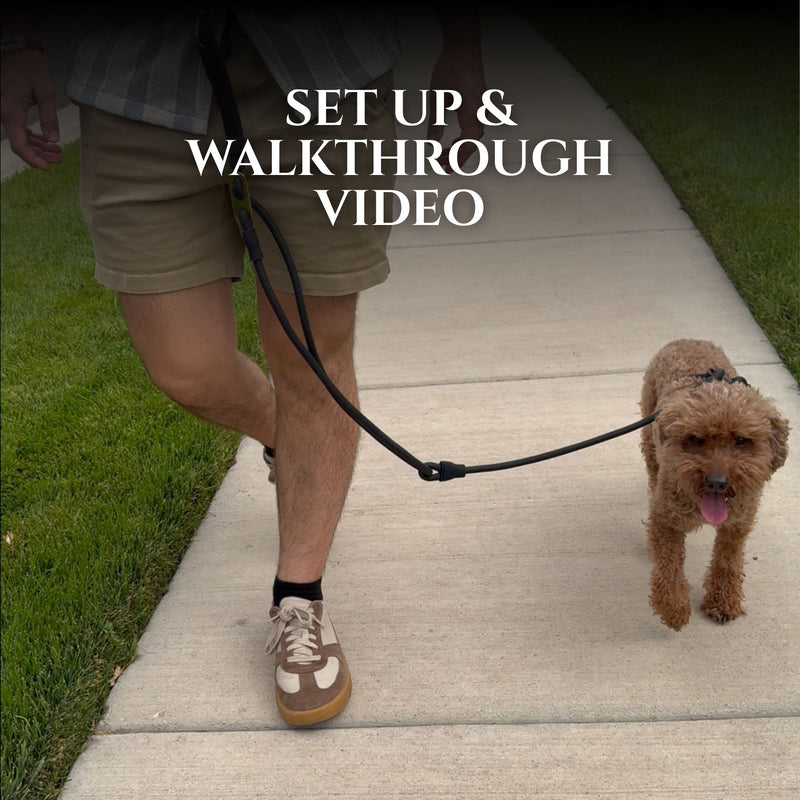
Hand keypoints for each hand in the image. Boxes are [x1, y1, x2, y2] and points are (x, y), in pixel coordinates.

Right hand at [1, 47, 60, 169]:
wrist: (18, 49)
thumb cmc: (31, 67)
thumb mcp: (45, 92)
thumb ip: (49, 117)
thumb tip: (53, 139)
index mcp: (10, 111)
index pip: (19, 144)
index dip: (32, 159)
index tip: (47, 167)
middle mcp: (4, 113)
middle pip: (20, 143)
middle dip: (40, 154)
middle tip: (59, 158)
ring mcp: (5, 111)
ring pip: (20, 137)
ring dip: (38, 147)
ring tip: (57, 152)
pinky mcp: (10, 109)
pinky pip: (19, 128)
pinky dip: (33, 137)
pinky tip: (47, 141)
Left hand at [428, 10, 486, 171]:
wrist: (464, 47)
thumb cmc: (452, 67)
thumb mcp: (437, 97)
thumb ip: (435, 123)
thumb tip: (431, 144)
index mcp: (472, 112)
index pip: (467, 144)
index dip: (456, 158)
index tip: (445, 167)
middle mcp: (480, 112)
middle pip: (472, 144)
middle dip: (457, 157)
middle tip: (441, 166)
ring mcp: (481, 109)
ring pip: (474, 137)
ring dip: (460, 149)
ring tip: (444, 156)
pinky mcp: (479, 105)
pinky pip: (474, 128)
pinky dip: (464, 139)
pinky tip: (453, 143)